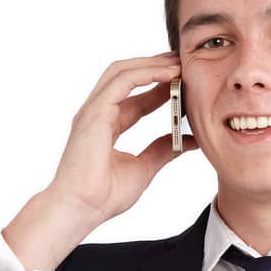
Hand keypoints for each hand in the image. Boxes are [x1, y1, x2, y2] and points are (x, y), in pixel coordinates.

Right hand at [48, 49, 200, 224]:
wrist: (81, 209)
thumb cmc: (103, 196)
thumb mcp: (144, 168)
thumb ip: (163, 151)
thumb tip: (189, 141)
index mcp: (107, 126)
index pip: (135, 97)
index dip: (159, 85)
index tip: (183, 80)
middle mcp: (98, 113)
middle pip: (127, 76)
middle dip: (155, 66)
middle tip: (183, 61)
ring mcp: (94, 110)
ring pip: (123, 72)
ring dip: (152, 64)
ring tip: (179, 62)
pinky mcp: (95, 112)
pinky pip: (122, 81)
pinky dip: (146, 72)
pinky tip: (168, 73)